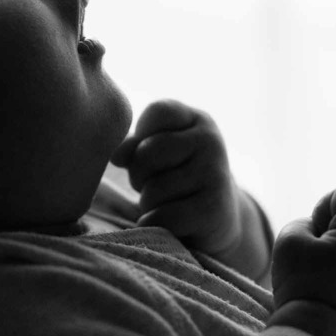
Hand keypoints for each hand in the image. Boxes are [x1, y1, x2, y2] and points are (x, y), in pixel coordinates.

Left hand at [109, 99, 242, 255]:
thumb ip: (135, 146)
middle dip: (138, 175)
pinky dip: (155, 223)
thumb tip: (116, 156)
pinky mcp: (213, 210)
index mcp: (196, 120)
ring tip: (166, 203)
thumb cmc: (178, 179)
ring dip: (148, 204)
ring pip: (152, 190)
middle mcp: (210, 141)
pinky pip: (162, 216)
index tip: (148, 152)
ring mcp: (215, 174)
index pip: (158, 111)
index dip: (141, 135)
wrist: (218, 218)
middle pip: (147, 153)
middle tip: (151, 184)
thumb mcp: (159, 154)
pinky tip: (170, 223)